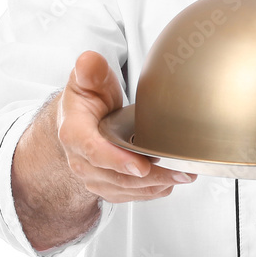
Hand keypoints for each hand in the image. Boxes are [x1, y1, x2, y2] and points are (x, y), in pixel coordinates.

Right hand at [57, 50, 196, 202]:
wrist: (78, 119)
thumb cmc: (86, 98)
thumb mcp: (87, 78)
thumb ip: (90, 70)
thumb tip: (88, 61)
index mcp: (73, 132)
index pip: (93, 150)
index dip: (117, 160)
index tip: (141, 165)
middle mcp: (80, 159)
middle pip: (114, 176)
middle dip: (149, 177)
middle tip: (179, 172)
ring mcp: (92, 175)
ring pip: (123, 189)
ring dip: (154, 187)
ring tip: (182, 177)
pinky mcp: (105, 184)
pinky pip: (125, 195)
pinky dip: (147, 193)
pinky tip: (168, 185)